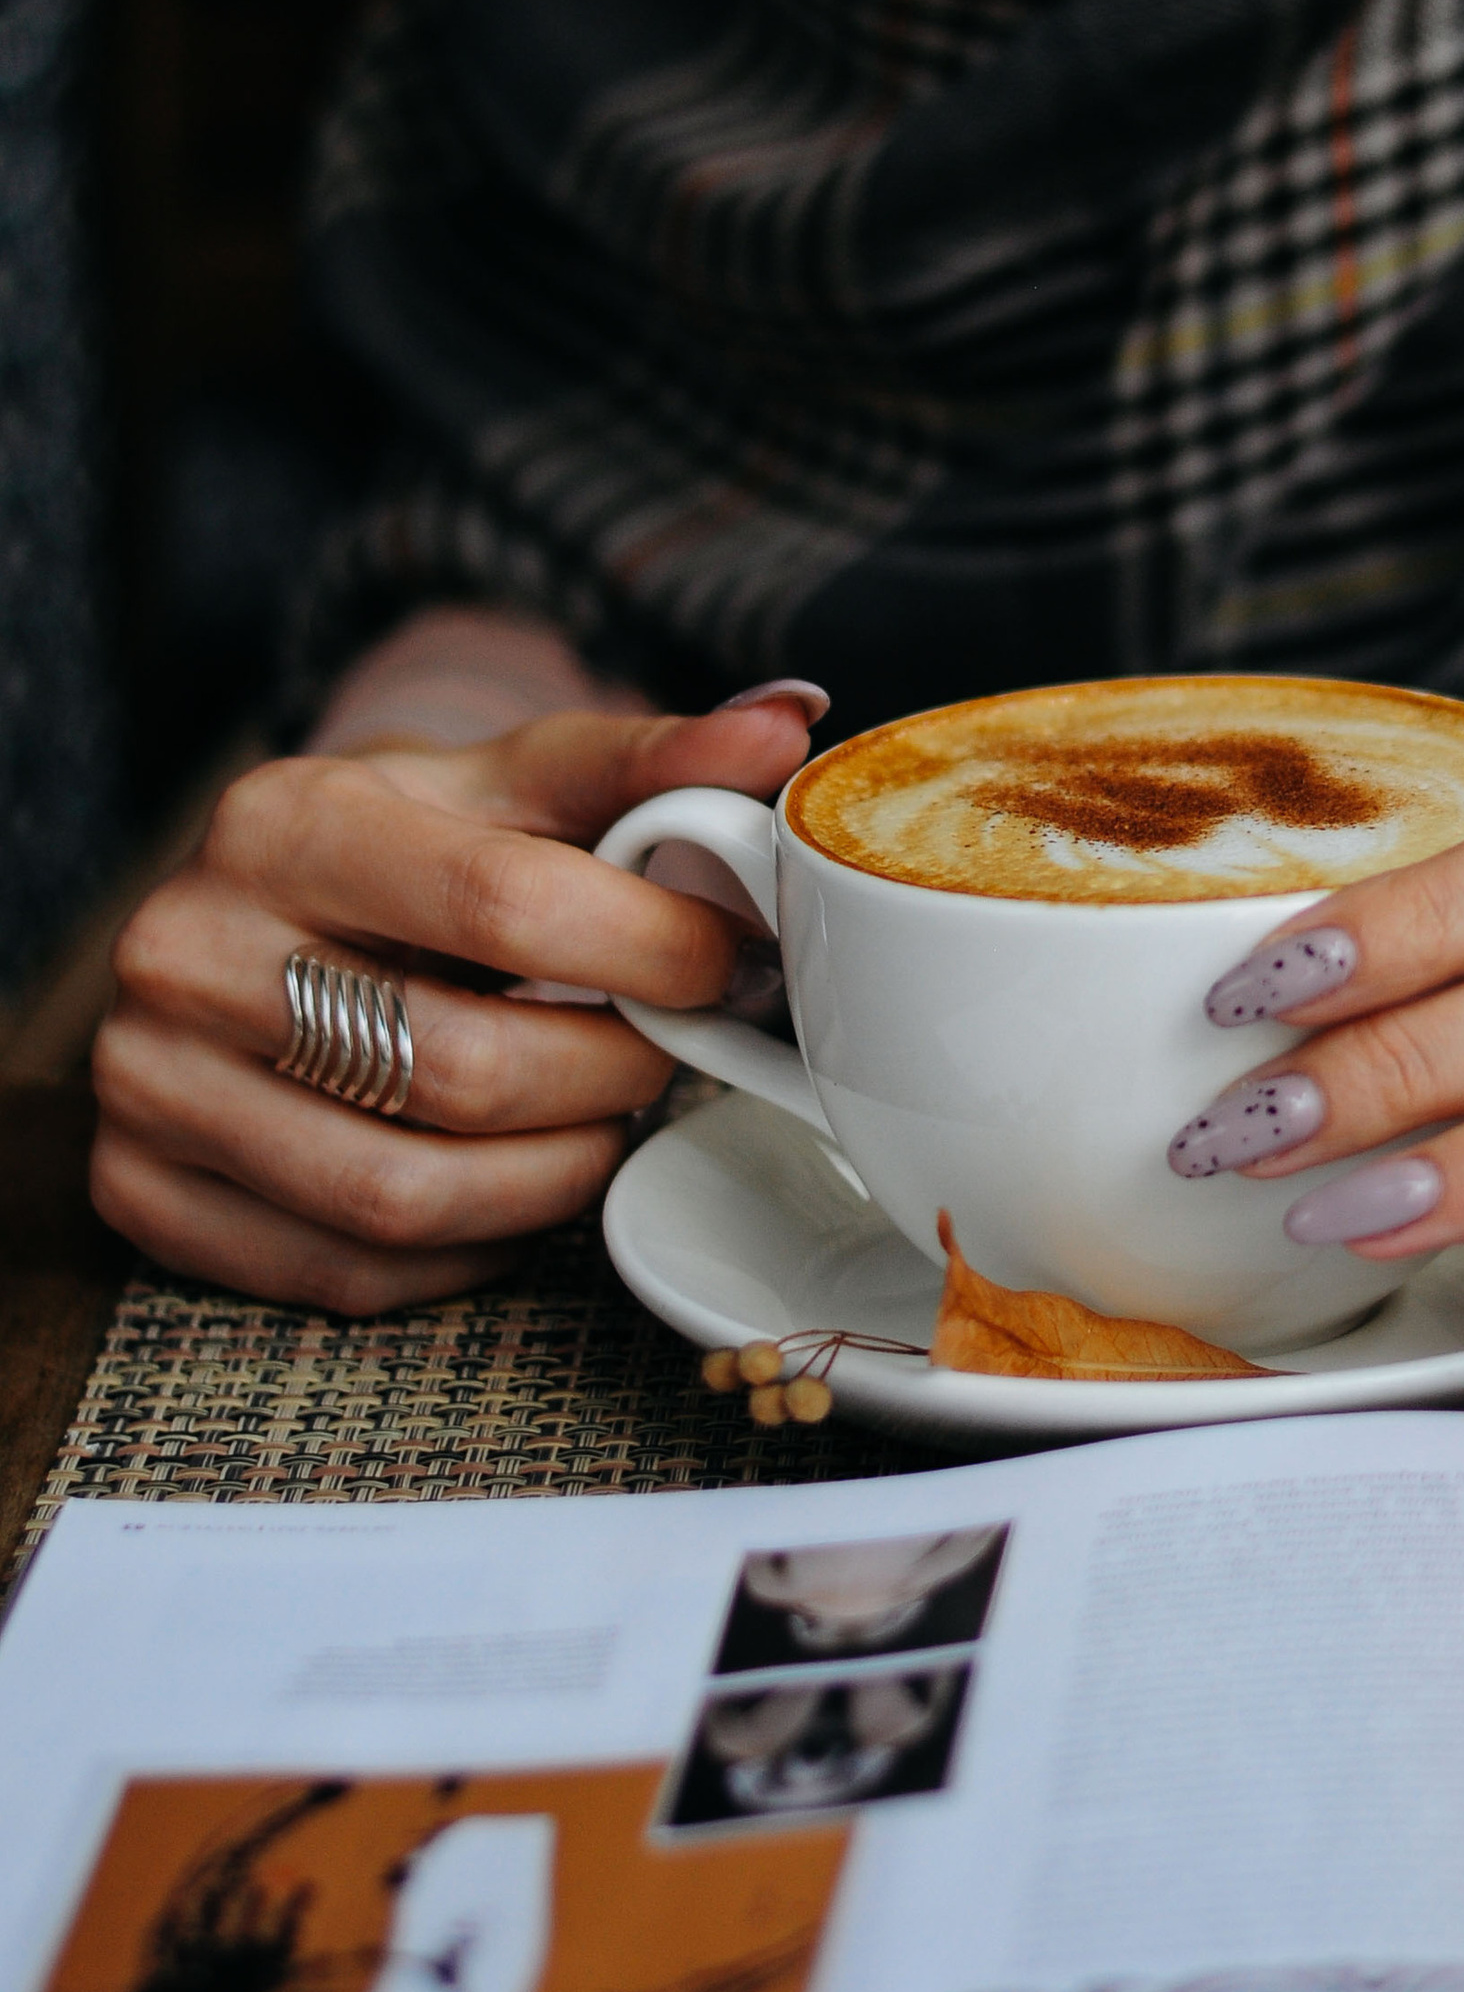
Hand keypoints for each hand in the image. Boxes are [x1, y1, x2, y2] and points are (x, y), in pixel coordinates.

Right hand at [90, 692, 824, 1315]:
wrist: (245, 921)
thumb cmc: (401, 851)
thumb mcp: (504, 782)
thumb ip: (646, 760)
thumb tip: (791, 719)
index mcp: (280, 820)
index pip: (504, 903)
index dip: (651, 949)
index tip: (726, 963)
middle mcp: (186, 949)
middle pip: (459, 1069)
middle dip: (612, 1074)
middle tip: (668, 1051)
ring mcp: (147, 1084)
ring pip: (405, 1195)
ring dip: (553, 1175)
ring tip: (601, 1116)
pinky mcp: (145, 1195)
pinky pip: (353, 1272)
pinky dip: (471, 1245)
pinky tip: (511, 1180)